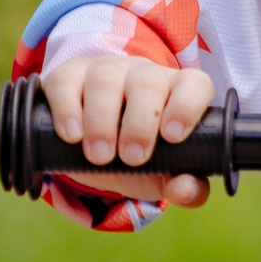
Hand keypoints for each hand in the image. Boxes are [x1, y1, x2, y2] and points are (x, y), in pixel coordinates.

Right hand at [38, 56, 216, 208]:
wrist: (93, 155)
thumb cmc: (139, 159)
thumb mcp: (162, 177)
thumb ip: (184, 187)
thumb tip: (186, 190)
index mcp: (178, 91)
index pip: (194, 84)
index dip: (187, 106)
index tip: (172, 137)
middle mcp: (144, 74)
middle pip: (148, 82)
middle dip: (140, 123)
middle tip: (132, 158)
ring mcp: (105, 71)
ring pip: (106, 80)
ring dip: (102, 120)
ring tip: (99, 156)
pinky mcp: (68, 76)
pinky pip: (66, 81)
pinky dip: (67, 108)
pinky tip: (71, 135)